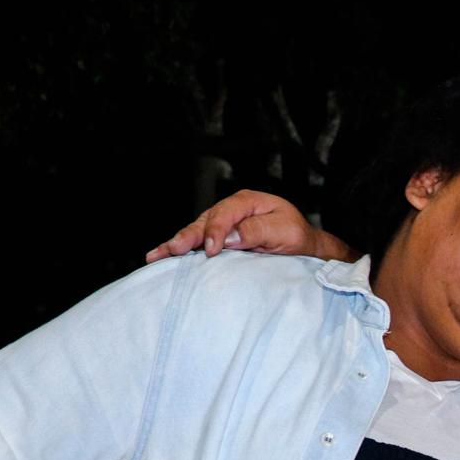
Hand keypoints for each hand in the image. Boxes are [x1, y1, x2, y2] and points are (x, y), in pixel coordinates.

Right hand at [144, 190, 322, 262]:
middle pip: (204, 221)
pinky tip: (162, 257)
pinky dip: (181, 250)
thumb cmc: (296, 236)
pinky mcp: (219, 239)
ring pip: (196, 231)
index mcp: (247, 202)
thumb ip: (257, 231)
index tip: (211, 250)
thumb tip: (229, 238)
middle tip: (173, 250)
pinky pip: (198, 243)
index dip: (215, 231)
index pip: (225, 214)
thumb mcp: (284, 231)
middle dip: (187, 236)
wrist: (303, 246)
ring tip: (156, 256)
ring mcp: (223, 224)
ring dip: (177, 244)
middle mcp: (231, 210)